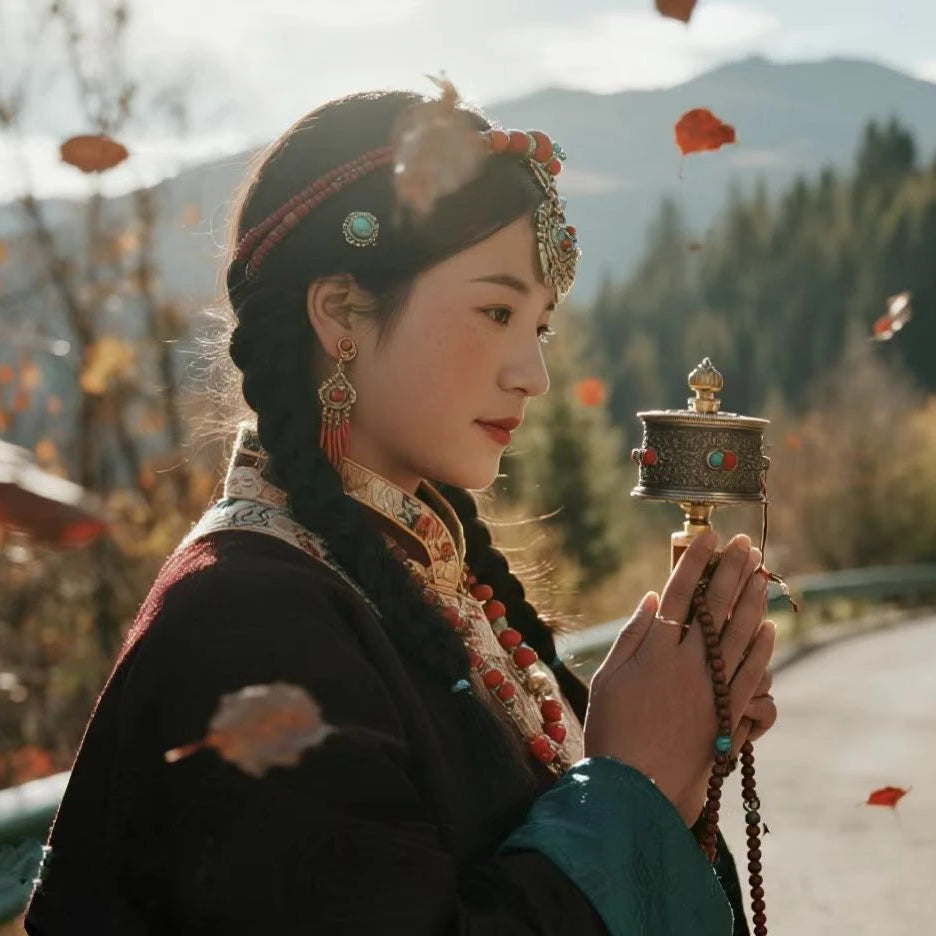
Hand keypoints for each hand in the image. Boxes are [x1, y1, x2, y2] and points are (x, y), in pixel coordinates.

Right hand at [583, 531, 775, 825]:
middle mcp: (686, 663)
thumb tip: (653, 598)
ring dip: (753, 601)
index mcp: (654, 650)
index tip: (709, 538)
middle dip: (732, 572)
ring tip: (762, 574)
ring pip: (739, 634)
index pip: (680, 595)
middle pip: (716, 608)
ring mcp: (710, 687)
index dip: (695, 563)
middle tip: (746, 546)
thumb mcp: (609, 677)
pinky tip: (769, 626)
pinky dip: (761, 648)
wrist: (634, 786)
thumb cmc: (611, 729)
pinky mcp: (726, 712)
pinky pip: (751, 673)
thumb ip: (632, 635)